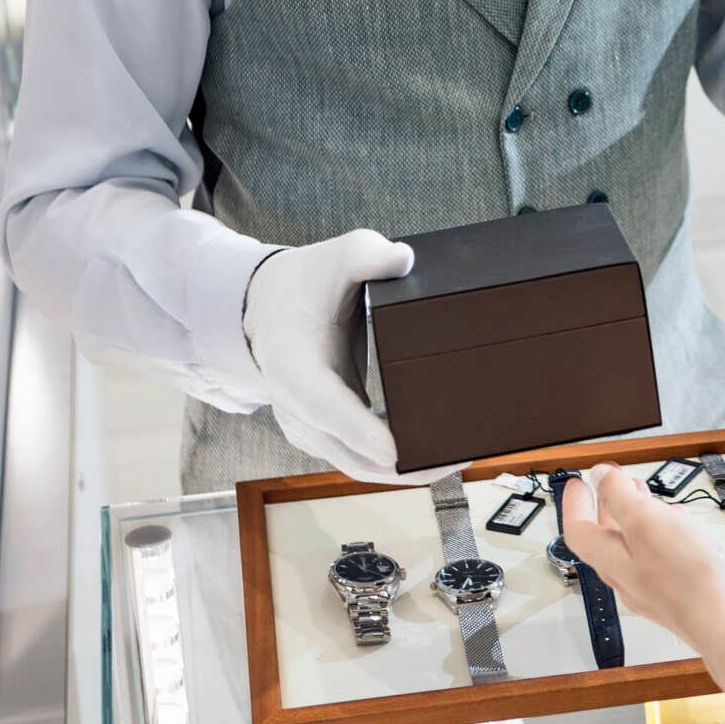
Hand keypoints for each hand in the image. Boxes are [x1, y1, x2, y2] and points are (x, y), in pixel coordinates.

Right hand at [241, 229, 453, 483]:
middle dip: (401, 465)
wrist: (269, 305)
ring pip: (357, 465)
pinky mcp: (323, 434)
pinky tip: (432, 455)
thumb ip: (368, 254)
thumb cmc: (308, 281)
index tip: (394, 450)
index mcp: (292, 364)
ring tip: (455, 457)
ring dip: (403, 470)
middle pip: (347, 453)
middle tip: (454, 458)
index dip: (358, 430)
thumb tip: (404, 259)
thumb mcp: (338, 256)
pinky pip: (359, 459)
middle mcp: (295, 407)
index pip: (323, 405)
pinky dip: (393, 463)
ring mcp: (307, 427)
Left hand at [559, 466, 724, 650]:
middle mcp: (632, 577)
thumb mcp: (647, 521)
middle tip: (607, 486)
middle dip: (606, 507)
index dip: (574, 504)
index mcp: (613, 561)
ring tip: (643, 496)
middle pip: (607, 541)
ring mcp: (659, 585)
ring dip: (636, 518)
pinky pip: (666, 556)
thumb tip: (600, 476)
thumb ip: (619, 497)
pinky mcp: (686, 587)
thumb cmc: (689, 580)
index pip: (579, 531)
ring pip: (637, 548)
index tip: (577, 482)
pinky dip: (666, 533)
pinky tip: (682, 524)